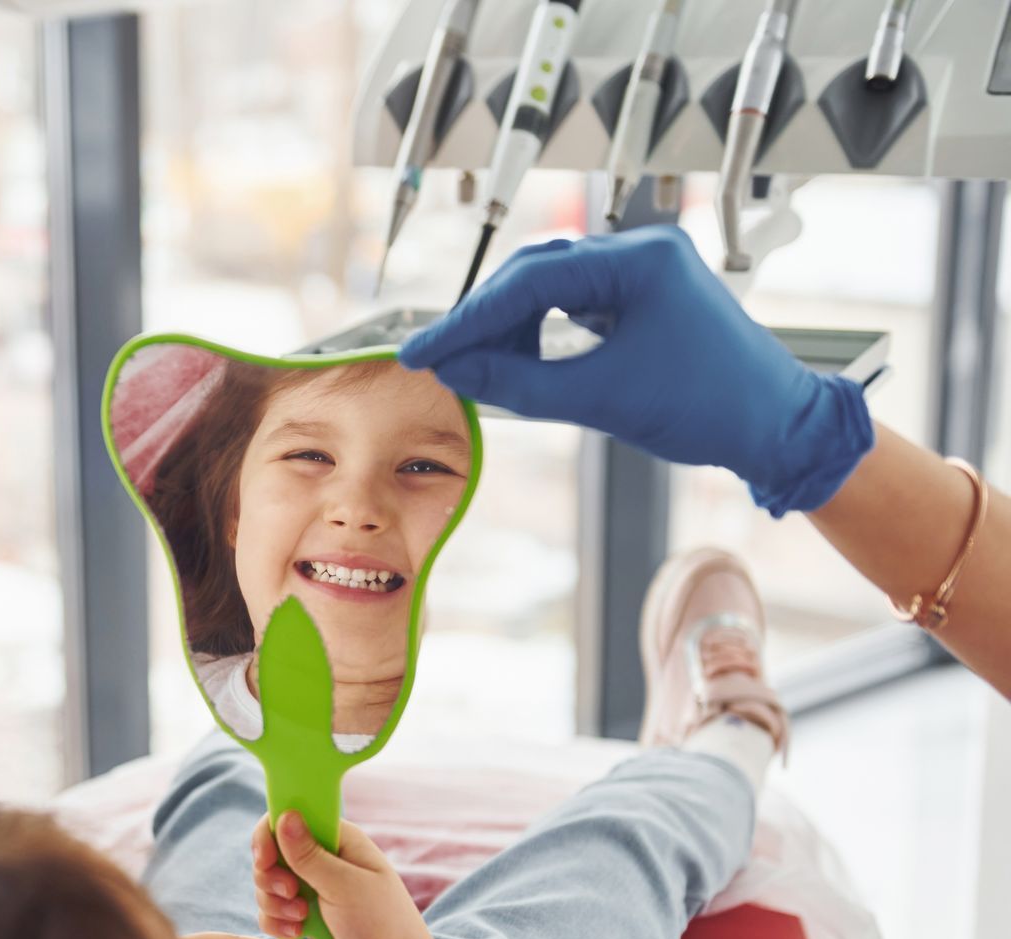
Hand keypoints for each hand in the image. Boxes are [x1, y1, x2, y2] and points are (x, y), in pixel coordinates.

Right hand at [251, 811, 436, 938]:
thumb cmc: (381, 924)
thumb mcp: (345, 885)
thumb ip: (309, 854)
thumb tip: (285, 816)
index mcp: (340, 841)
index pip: (290, 820)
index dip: (270, 836)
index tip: (264, 860)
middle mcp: (324, 861)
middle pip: (272, 854)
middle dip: (272, 879)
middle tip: (292, 894)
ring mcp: (313, 890)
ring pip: (268, 887)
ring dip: (275, 906)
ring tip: (301, 921)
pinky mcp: (305, 917)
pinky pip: (272, 913)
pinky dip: (277, 925)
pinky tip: (298, 935)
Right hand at [398, 225, 873, 517]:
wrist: (776, 426)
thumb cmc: (710, 409)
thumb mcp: (600, 399)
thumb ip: (517, 381)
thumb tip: (453, 370)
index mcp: (640, 261)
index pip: (529, 281)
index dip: (468, 319)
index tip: (424, 349)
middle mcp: (642, 251)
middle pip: (535, 271)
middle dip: (485, 318)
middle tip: (442, 360)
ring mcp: (644, 269)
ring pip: (550, 284)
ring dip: (510, 324)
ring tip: (481, 367)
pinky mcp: (643, 293)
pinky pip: (574, 300)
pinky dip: (540, 328)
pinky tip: (518, 358)